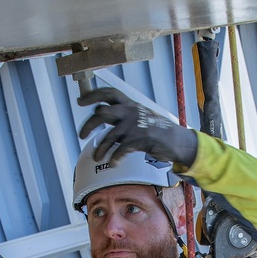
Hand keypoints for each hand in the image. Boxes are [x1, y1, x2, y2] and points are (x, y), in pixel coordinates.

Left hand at [77, 87, 196, 166]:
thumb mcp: (140, 115)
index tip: (79, 101)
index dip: (92, 96)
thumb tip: (102, 113)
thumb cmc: (156, 130)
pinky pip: (120, 150)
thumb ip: (123, 114)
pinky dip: (114, 158)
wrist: (177, 140)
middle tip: (81, 135)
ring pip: (108, 136)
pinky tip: (112, 163)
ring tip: (96, 158)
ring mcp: (134, 125)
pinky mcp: (139, 139)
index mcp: (130, 104)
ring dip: (100, 149)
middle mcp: (130, 111)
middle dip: (89, 125)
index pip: (108, 93)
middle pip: (101, 113)